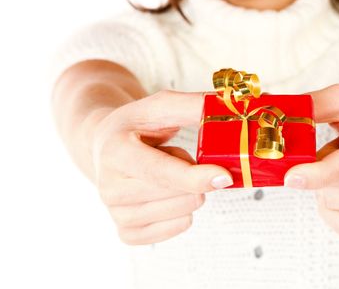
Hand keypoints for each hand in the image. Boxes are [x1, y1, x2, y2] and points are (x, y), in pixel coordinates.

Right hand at [89, 90, 232, 244]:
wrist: (105, 144)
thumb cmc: (136, 125)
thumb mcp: (161, 105)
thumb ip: (194, 106)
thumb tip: (233, 108)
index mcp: (116, 152)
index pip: (161, 173)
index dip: (195, 177)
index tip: (224, 176)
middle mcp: (110, 188)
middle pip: (181, 195)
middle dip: (194, 174)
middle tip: (174, 156)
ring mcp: (117, 214)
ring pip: (185, 212)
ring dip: (189, 191)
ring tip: (168, 172)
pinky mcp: (128, 233)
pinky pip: (179, 227)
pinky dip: (185, 210)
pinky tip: (167, 193)